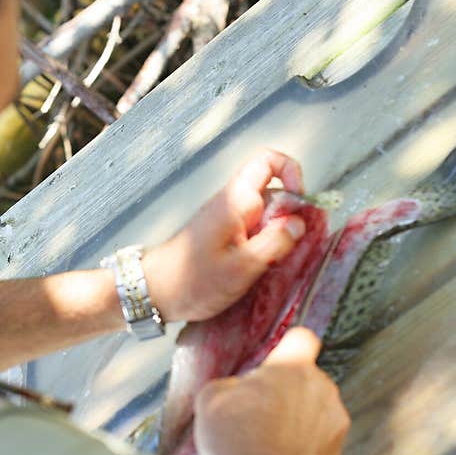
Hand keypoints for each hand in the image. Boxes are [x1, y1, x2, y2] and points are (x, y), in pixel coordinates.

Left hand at [143, 149, 306, 321]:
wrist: (154, 293)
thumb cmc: (194, 280)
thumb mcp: (243, 265)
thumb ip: (276, 241)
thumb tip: (301, 221)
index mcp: (235, 200)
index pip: (268, 161)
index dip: (292, 172)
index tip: (301, 205)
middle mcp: (232, 204)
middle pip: (274, 193)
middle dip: (292, 216)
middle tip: (297, 247)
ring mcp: (227, 221)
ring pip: (266, 216)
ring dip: (280, 236)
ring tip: (281, 264)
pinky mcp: (224, 238)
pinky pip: (254, 233)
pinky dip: (266, 247)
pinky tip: (266, 270)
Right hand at [192, 328, 351, 454]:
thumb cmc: (244, 444)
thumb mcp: (210, 401)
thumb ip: (225, 385)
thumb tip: (231, 390)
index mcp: (293, 368)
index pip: (300, 338)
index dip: (285, 346)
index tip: (275, 357)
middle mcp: (321, 389)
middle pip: (299, 381)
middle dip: (277, 395)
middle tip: (251, 413)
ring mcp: (333, 422)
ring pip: (305, 414)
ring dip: (284, 425)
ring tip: (255, 444)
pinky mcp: (335, 454)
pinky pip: (311, 444)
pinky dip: (291, 450)